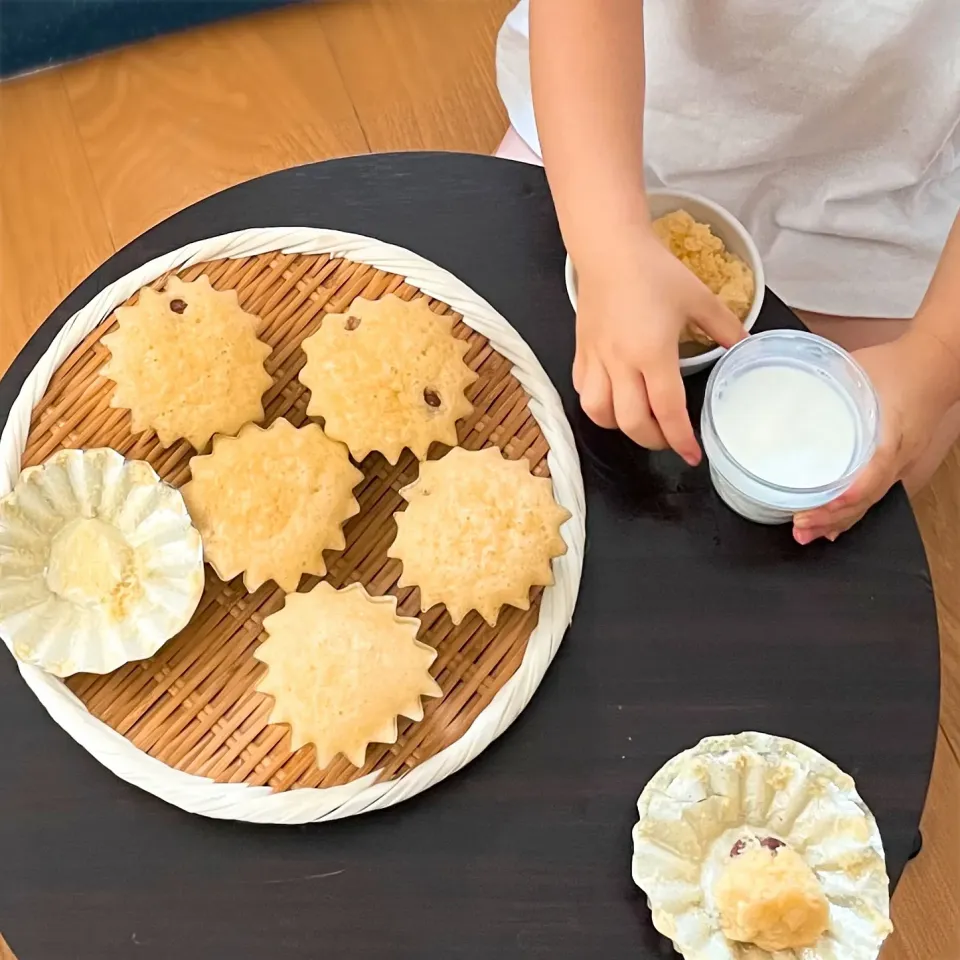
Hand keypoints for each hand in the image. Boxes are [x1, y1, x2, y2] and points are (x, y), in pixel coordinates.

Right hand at [572, 227, 746, 464]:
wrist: (609, 249)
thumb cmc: (654, 271)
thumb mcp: (698, 296)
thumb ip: (724, 326)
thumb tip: (745, 346)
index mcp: (652, 353)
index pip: (667, 409)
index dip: (681, 439)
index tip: (693, 455)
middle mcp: (620, 363)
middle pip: (631, 421)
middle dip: (653, 440)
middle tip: (669, 440)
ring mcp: (596, 359)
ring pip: (600, 413)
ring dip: (621, 426)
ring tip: (639, 421)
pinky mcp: (581, 352)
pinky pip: (584, 391)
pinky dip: (599, 405)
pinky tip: (613, 398)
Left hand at [793, 329, 959, 542]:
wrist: (934, 367)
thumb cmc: (897, 367)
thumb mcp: (861, 368)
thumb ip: (828, 380)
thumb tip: (788, 389)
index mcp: (892, 434)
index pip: (875, 470)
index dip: (852, 491)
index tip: (828, 504)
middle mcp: (898, 456)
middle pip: (867, 497)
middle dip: (833, 516)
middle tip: (800, 526)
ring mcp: (898, 464)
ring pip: (868, 502)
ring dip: (838, 521)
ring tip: (807, 535)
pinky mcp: (895, 465)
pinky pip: (873, 495)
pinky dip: (850, 512)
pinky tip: (831, 528)